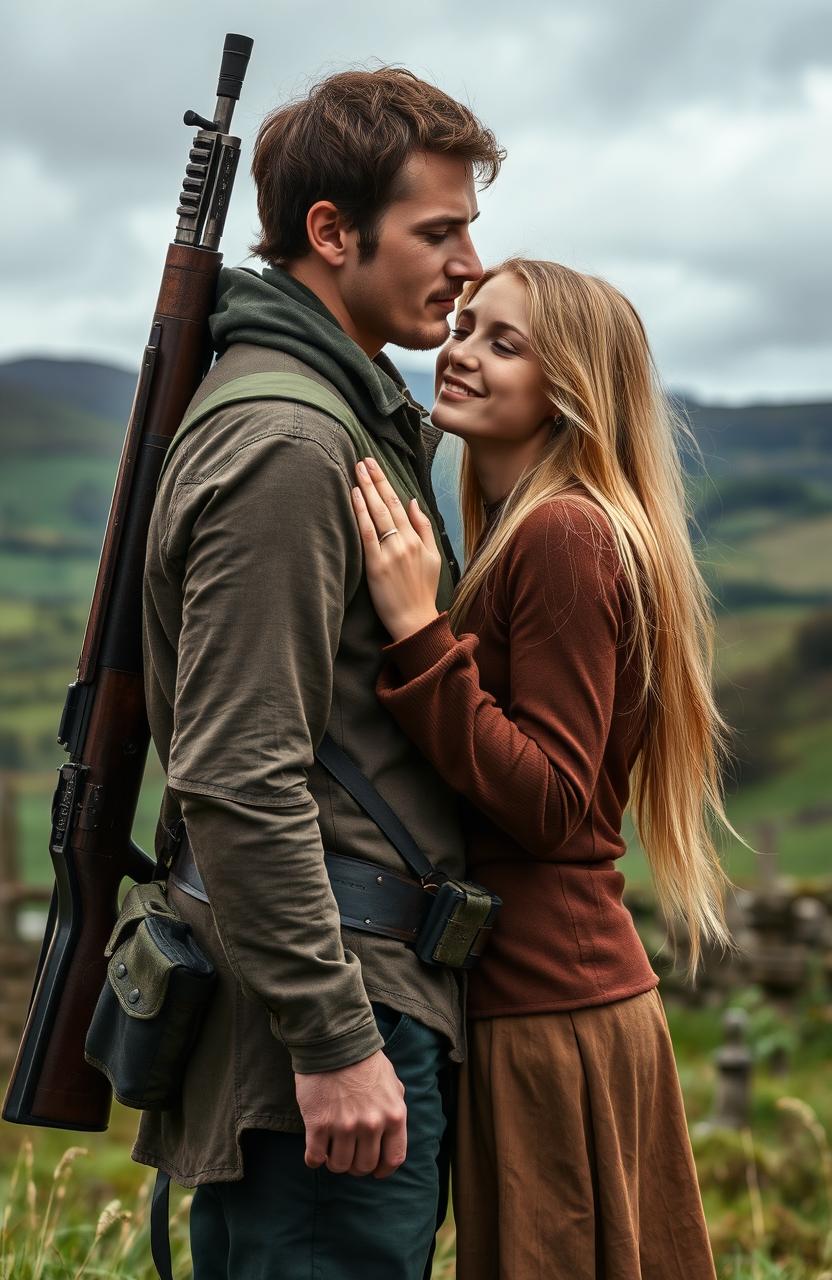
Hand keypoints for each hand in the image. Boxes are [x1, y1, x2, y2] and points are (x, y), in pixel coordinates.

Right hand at [295, 1048, 407, 1177]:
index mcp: (394, 1115)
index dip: (383, 1170)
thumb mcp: (391, 1082)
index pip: (394, 1159)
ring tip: (332, 1149)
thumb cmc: (364, 1060)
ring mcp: (345, 1126)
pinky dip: (315, 1159)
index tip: (375, 1170)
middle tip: (349, 1155)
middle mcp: (372, 1125)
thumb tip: (394, 1130)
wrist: (334, 1041)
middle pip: (364, 1166)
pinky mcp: (319, 1124)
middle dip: (356, 1166)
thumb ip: (394, 1107)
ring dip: (335, 1162)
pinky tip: (315, 1149)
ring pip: (340, 1166)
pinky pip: (315, 1158)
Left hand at [351, 457, 440, 641]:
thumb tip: (414, 502)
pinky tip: (354, 496)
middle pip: (387, 504)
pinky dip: (360, 513)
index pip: (400, 503)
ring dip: (366, 489)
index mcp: (417, 539)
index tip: (375, 464)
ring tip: (357, 470)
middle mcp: (404, 542)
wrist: (415, 621)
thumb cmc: (422, 590)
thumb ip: (424, 527)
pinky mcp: (376, 565)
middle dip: (374, 479)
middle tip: (362, 459)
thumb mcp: (433, 557)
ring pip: (377, 514)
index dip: (386, 482)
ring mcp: (390, 553)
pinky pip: (367, 533)